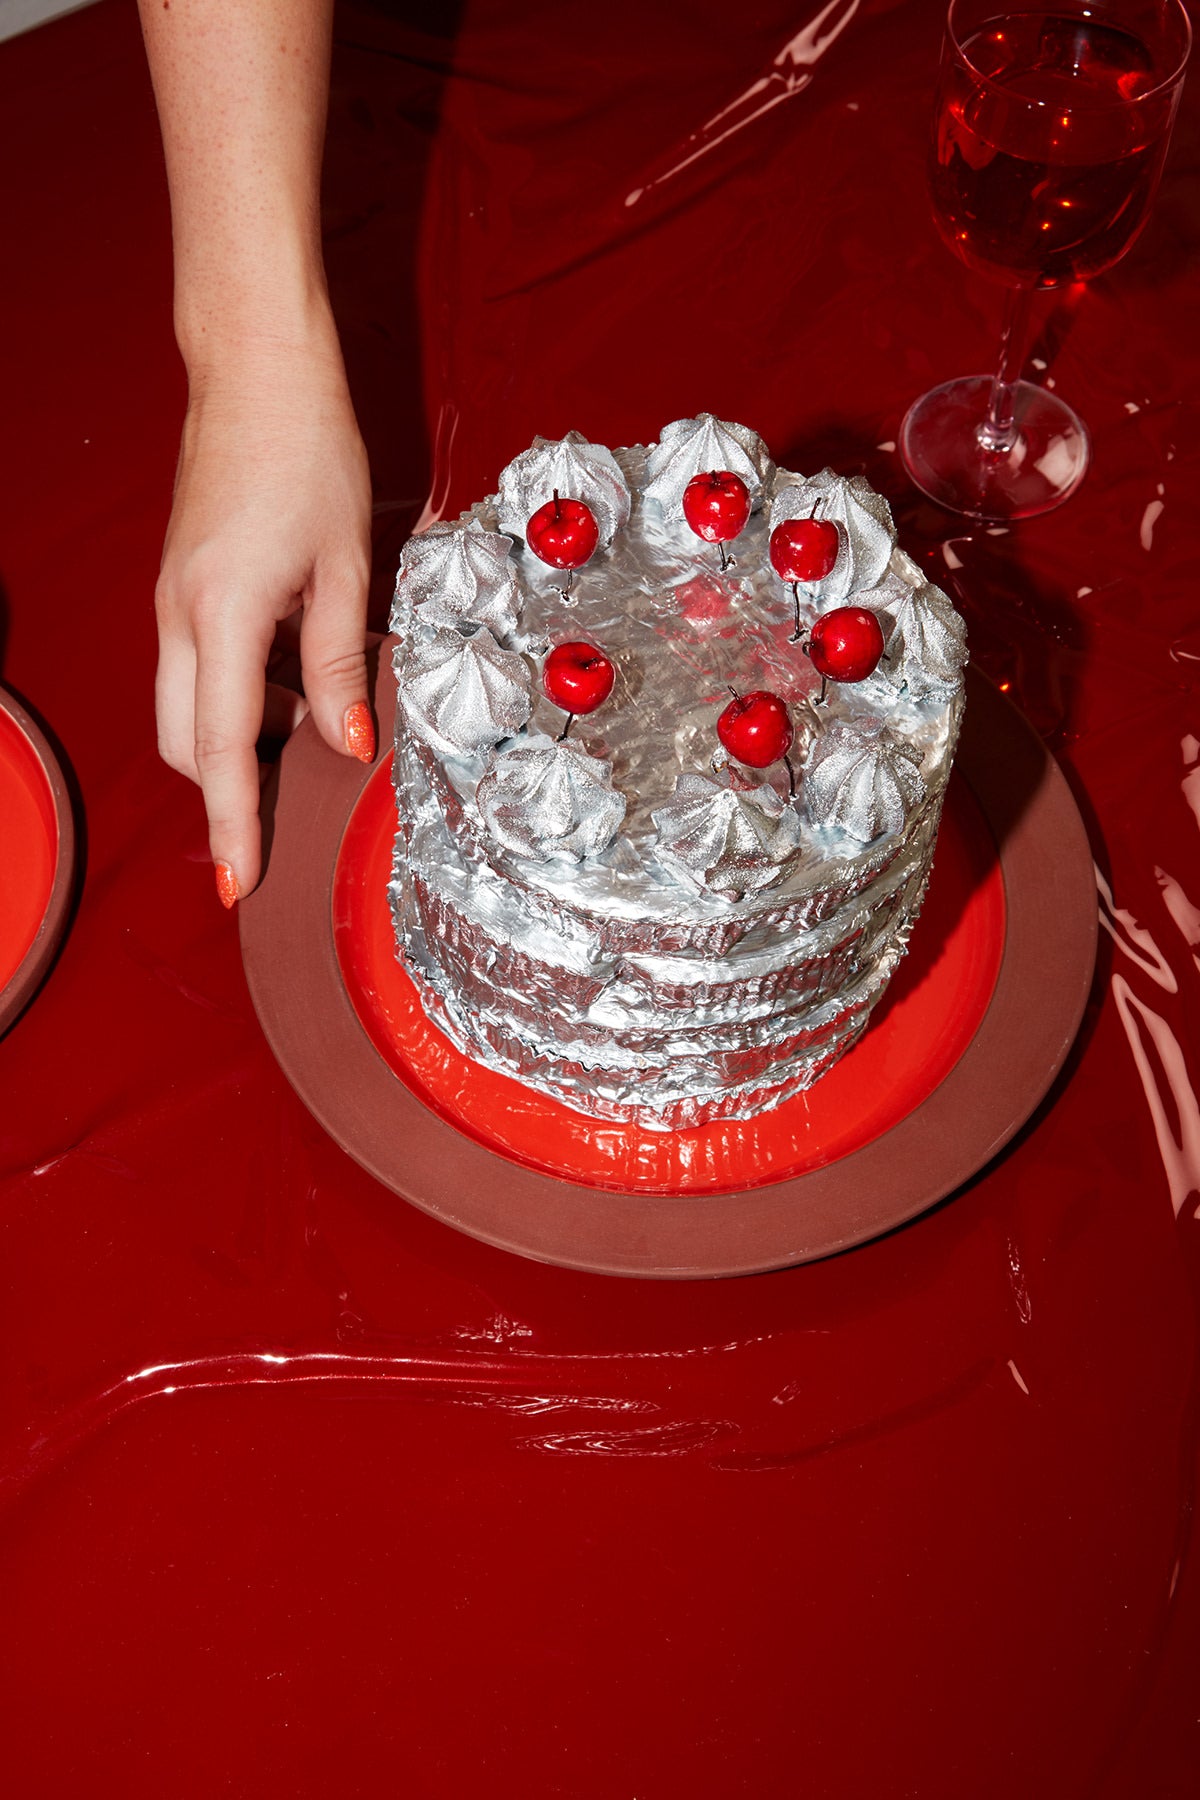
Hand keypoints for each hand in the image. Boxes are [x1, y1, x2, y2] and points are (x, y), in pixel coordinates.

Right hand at [154, 341, 372, 903]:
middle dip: (227, 793)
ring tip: (309, 740)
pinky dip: (235, 700)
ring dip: (235, 742)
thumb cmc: (308, 451)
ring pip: (185, 709)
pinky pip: (196, 670)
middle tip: (281, 828)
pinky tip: (293, 689)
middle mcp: (180, 617)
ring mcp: (172, 602)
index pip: (220, 747)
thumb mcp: (346, 563)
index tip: (238, 884)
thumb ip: (339, 661)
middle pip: (185, 742)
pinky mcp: (181, 588)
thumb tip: (343, 741)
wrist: (256, 369)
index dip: (234, 822)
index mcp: (221, 616)